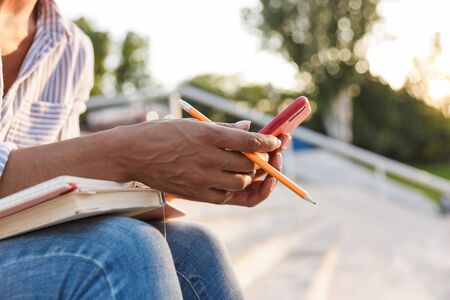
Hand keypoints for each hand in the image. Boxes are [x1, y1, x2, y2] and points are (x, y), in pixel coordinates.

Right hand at [114, 119, 280, 203]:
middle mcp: (207, 157)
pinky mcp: (195, 194)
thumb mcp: (191, 124)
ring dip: (249, 176)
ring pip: (241, 182)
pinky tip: (230, 180)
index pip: (249, 142)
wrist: (131, 154)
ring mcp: (201, 178)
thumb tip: (248, 129)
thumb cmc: (160, 134)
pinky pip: (225, 197)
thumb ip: (223, 129)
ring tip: (247, 168)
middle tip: (266, 155)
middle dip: (262, 160)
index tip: (277, 141)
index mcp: (207, 135)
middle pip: (249, 164)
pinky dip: (233, 189)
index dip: (269, 142)